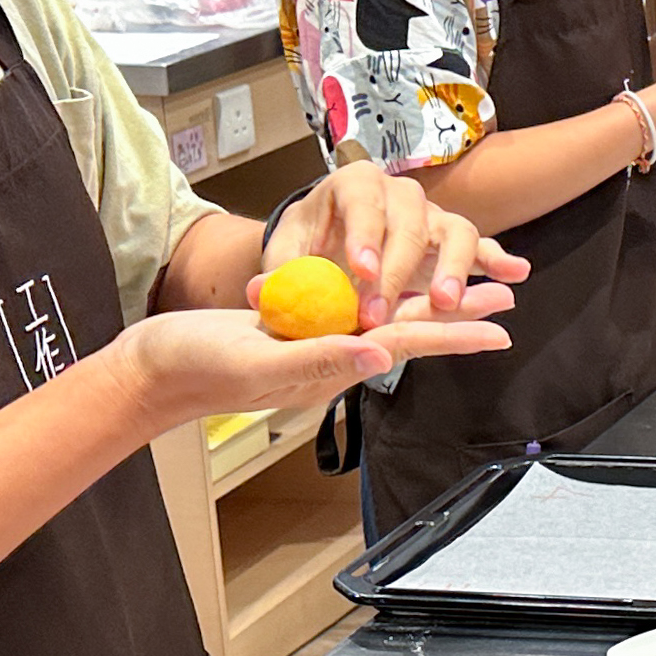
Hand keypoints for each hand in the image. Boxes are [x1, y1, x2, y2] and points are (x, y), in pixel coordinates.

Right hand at [115, 305, 499, 431]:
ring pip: (381, 316)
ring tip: (467, 290)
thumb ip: (318, 358)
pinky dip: (377, 294)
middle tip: (504, 296)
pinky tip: (395, 286)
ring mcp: (312, 340)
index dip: (452, 334)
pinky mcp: (292, 324)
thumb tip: (380, 353)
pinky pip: (345, 307)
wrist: (151, 368)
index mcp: (328, 366)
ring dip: (425, 301)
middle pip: (404, 329)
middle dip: (455, 314)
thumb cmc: (195, 366)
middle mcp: (329, 354)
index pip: (404, 344)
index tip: (499, 327)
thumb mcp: (258, 361)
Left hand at [264, 161, 528, 334]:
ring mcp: (431, 215)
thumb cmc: (308, 247)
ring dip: (453, 267)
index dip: (364, 236)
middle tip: (382, 313)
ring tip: (446, 301)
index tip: (361, 273)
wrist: (327, 245)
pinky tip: (515, 274)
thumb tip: (260, 291)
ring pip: (453, 230)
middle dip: (398, 271)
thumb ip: (278, 274)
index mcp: (353, 184)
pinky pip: (479, 246)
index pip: (363, 203)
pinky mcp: (451, 238)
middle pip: (409, 223)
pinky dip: (497, 259)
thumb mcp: (286, 255)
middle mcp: (398, 193)